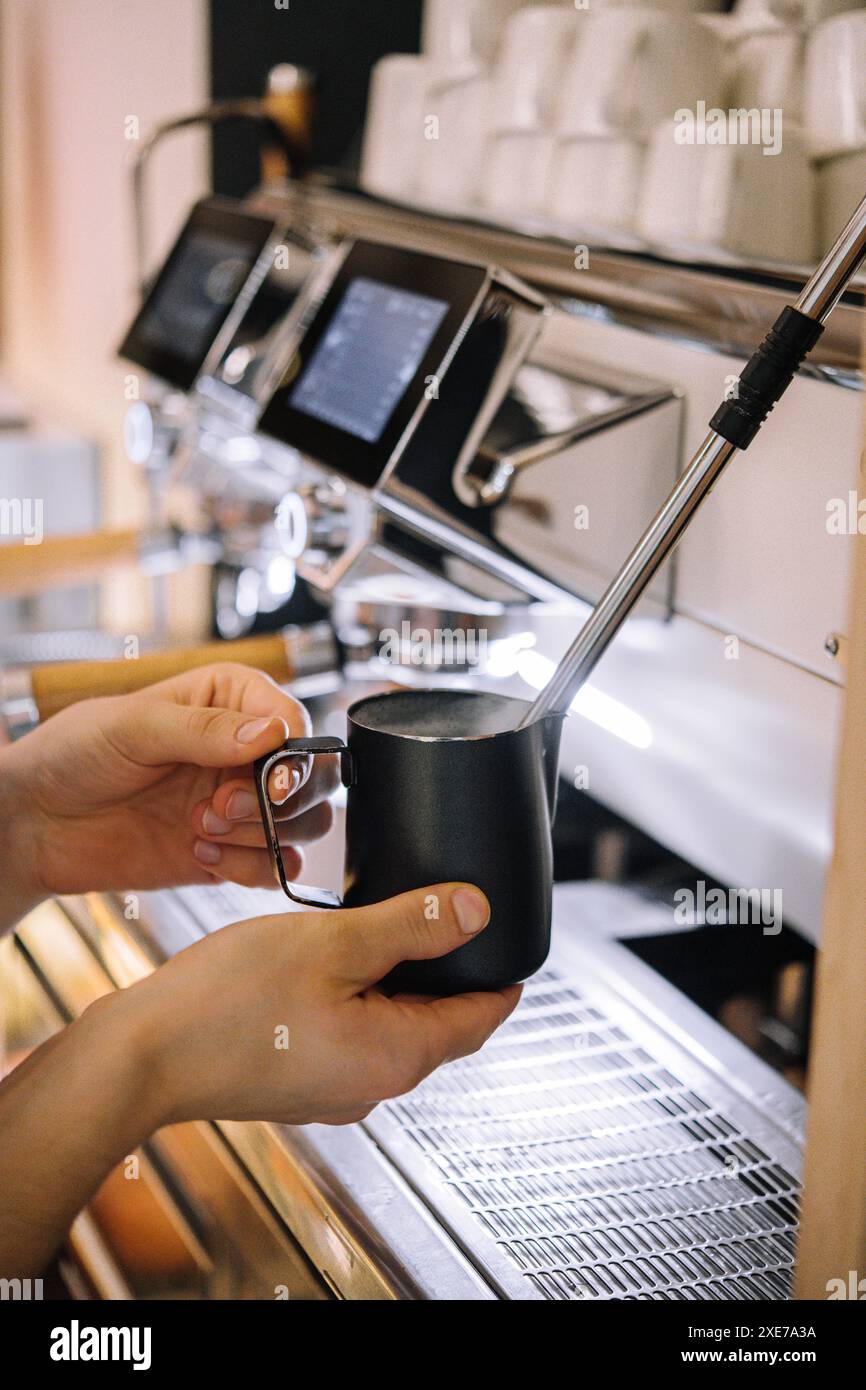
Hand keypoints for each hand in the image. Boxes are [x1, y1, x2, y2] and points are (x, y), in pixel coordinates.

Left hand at [0, 663, 336, 905]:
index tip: (270, 779)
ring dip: (263, 834)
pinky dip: (251, 868)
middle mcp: (244, 751)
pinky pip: (274, 866)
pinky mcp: (230, 852)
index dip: (294, 753)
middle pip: (316, 775)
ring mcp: (240, 804)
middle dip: (281, 798)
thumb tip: (272, 734)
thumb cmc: (72, 755)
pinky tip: (200, 853)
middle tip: (224, 804)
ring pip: (306, 823)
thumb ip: (203, 729)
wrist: (34, 824)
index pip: (294, 720)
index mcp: (229, 700)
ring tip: (201, 827)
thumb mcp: (132, 726)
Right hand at [97, 883, 520, 1126]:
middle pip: (437, 1023)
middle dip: (444, 971)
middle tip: (441, 914)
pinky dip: (354, 999)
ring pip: (391, 1026)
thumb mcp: (334, 943)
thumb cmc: (229, 1002)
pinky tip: (327, 964)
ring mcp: (332, 1091)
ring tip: (380, 928)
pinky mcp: (297, 1083)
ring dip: (395, 982)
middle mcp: (373, 1087)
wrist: (141, 1057)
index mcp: (397, 1057)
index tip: (510, 942)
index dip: (500, 974)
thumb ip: (413, 924)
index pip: (481, 1018)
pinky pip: (350, 1036)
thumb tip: (477, 910)